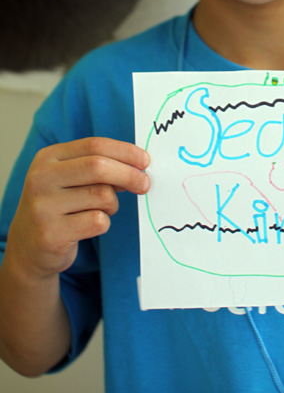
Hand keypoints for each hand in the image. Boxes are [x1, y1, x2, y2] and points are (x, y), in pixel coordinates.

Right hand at [6, 138, 149, 280]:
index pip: (94, 145)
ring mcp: (43, 207)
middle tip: (144, 184)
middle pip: (99, 166)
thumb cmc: (60, 206)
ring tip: (104, 210)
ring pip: (102, 195)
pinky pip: (97, 221)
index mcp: (48, 158)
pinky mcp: (51, 234)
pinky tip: (90, 225)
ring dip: (113, 204)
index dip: (125, 151)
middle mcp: (41, 178)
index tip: (145, 160)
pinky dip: (104, 222)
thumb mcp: (71, 178)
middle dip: (129, 174)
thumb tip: (139, 164)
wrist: (29, 247)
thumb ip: (99, 167)